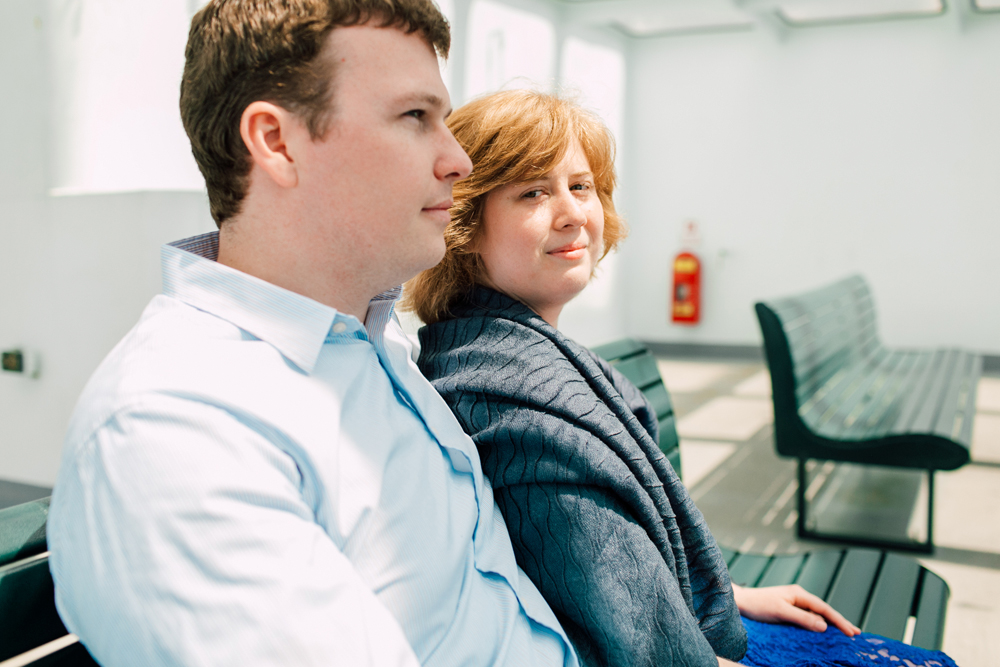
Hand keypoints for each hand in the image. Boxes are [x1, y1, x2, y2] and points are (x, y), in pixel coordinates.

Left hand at [732, 584, 860, 636]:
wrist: (741, 602)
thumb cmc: (758, 605)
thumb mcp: (781, 612)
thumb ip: (802, 618)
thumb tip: (824, 626)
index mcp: (799, 594)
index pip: (825, 609)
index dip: (840, 621)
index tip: (852, 632)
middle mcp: (799, 597)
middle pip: (824, 611)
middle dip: (840, 621)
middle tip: (856, 634)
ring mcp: (794, 603)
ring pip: (818, 614)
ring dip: (832, 624)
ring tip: (846, 633)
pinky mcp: (789, 610)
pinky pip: (809, 618)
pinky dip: (820, 624)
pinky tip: (825, 631)